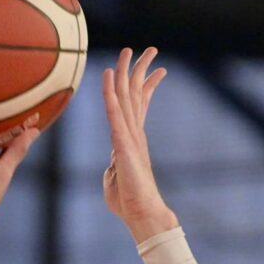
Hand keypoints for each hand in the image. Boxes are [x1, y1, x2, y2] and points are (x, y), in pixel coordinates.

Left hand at [102, 47, 178, 241]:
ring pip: (127, 96)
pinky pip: (114, 113)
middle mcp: (134, 133)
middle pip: (137, 94)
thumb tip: (113, 164)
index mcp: (133, 139)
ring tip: (132, 50)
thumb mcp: (115, 179)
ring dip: (128, 72)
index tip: (154, 69)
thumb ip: (114, 166)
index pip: (139, 105)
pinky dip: (110, 92)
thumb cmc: (128, 202)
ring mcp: (130, 136)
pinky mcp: (123, 143)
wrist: (141, 214)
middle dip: (142, 70)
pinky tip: (109, 75)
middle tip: (150, 49)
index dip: (146, 85)